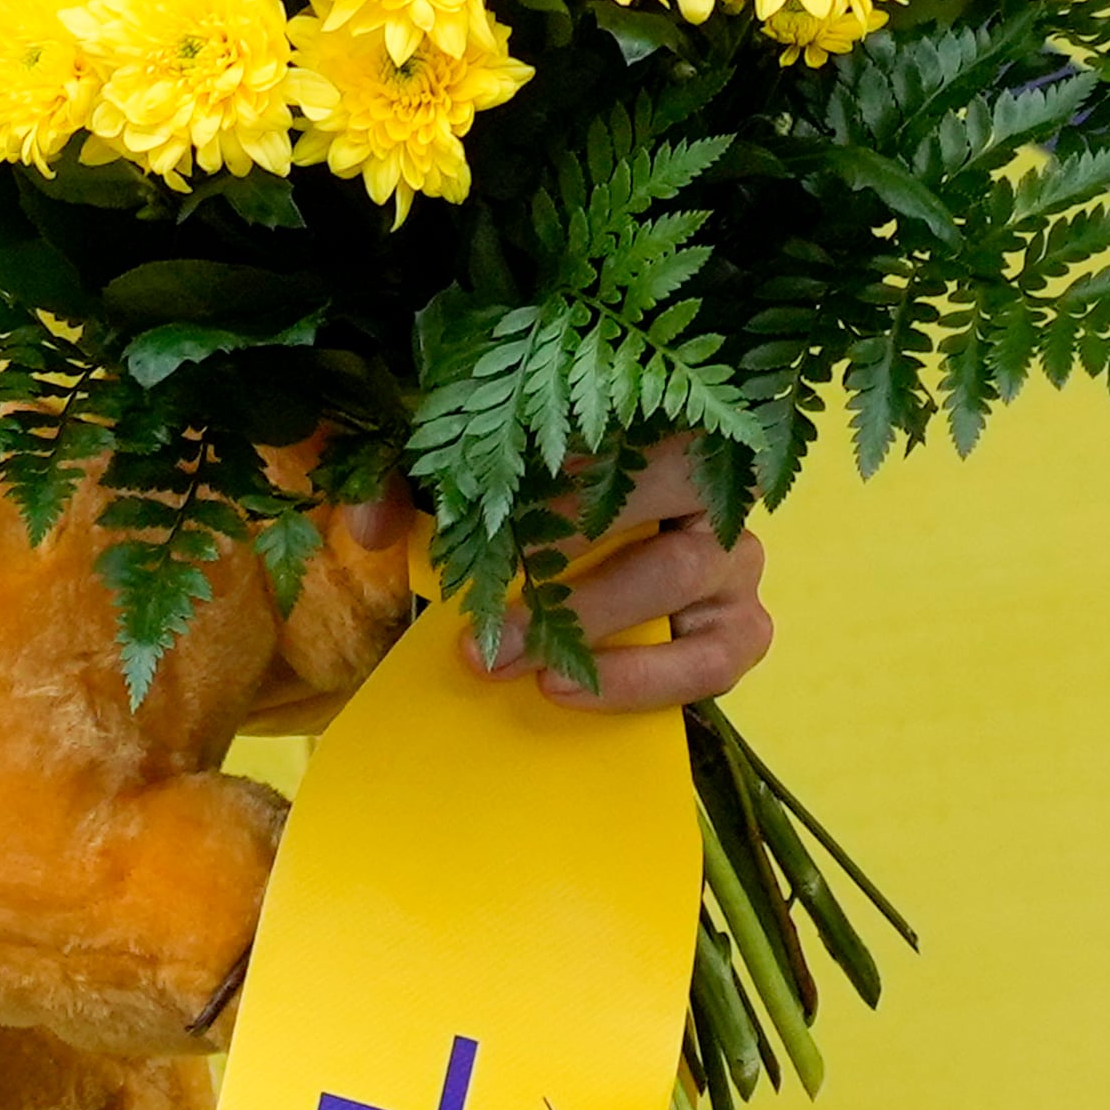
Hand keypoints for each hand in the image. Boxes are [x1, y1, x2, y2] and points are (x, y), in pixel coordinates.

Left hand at [338, 432, 778, 712]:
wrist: (592, 539)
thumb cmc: (532, 492)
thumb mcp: (465, 472)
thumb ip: (404, 481)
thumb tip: (364, 527)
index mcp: (644, 418)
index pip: (599, 438)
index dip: (534, 486)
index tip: (470, 528)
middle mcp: (707, 479)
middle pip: (640, 504)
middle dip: (556, 577)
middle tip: (482, 637)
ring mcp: (735, 554)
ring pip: (681, 580)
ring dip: (596, 629)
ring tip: (527, 671)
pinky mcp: (744, 622)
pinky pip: (717, 657)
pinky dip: (647, 680)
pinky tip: (573, 690)